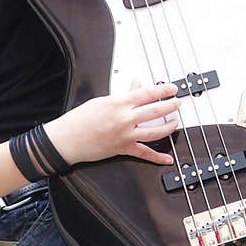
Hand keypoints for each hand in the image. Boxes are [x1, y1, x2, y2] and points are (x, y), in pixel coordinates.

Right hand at [45, 82, 181, 167]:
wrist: (67, 139)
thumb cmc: (80, 119)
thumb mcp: (101, 101)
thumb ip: (123, 95)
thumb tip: (136, 87)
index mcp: (119, 103)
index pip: (147, 93)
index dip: (163, 90)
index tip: (172, 88)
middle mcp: (125, 118)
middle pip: (156, 110)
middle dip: (171, 106)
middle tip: (178, 102)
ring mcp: (125, 135)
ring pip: (155, 132)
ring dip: (169, 127)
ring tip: (175, 122)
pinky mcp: (123, 149)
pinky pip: (144, 154)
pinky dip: (157, 157)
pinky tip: (167, 158)